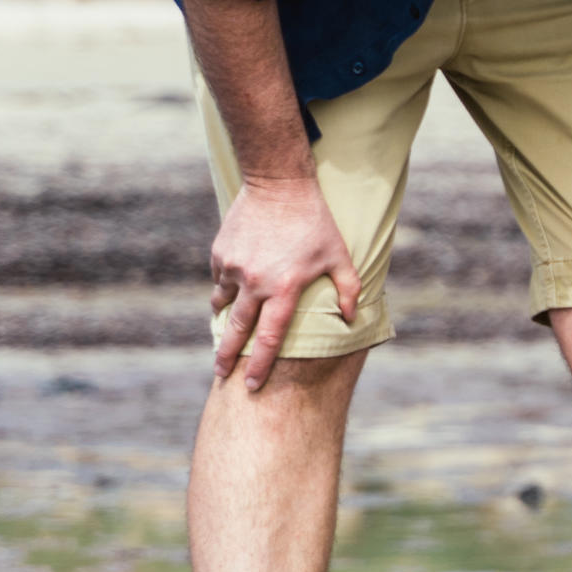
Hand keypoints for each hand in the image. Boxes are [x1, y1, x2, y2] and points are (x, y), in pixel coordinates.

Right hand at [211, 174, 357, 390]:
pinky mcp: (220, 254)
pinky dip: (225, 287)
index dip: (260, 364)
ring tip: (224, 331)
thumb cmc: (315, 223)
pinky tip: (234, 287)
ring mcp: (233, 268)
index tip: (251, 384)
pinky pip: (220, 280)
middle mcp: (255, 283)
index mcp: (285, 288)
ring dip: (224, 319)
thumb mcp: (340, 256)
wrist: (278, 186)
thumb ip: (349, 290)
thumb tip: (351, 320)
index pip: (270, 337)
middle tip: (220, 374)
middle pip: (237, 330)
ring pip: (224, 304)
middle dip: (228, 356)